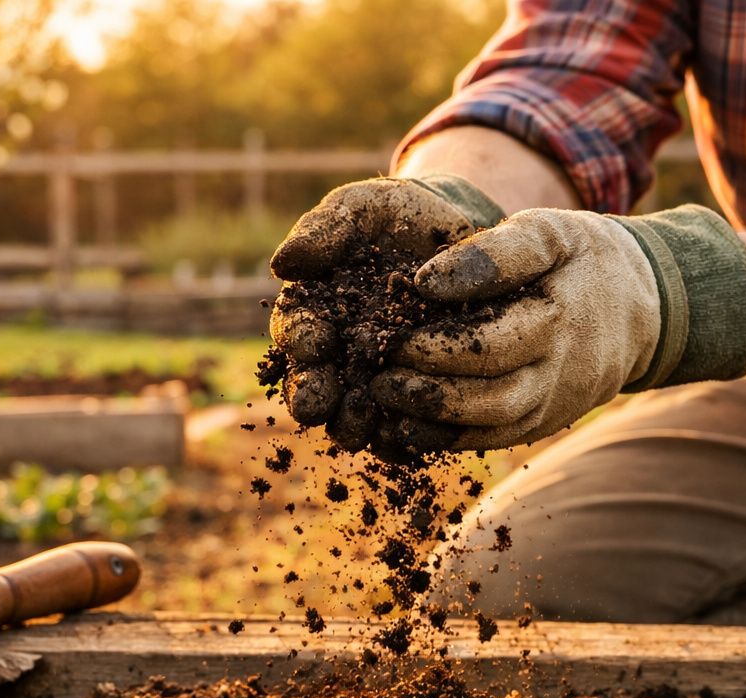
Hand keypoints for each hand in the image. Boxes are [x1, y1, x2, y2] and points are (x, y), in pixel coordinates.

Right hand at [268, 175, 502, 443]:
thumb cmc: (402, 217)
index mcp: (314, 312)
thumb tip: (281, 263)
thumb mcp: (362, 208)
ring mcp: (377, 381)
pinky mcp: (417, 398)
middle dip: (312, 394)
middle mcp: (338, 355)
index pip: (295, 331)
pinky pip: (405, 428)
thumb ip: (323, 229)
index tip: (309, 341)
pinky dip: (403, 438)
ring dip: (351, 423)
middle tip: (315, 404)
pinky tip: (407, 441)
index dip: (298, 339)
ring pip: (354, 413)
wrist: (464, 237)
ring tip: (357, 429)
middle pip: (316, 383)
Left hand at [373, 205, 745, 450]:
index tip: (390, 331)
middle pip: (486, 397)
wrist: (645, 306)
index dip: (435, 345)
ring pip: (488, 427)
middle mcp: (559, 373)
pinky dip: (446, 438)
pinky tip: (404, 423)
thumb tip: (425, 283)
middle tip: (376, 373)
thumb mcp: (550, 231)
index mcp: (558, 320)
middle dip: (425, 390)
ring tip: (382, 397)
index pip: (489, 345)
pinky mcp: (542, 422)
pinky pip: (492, 439)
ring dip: (430, 419)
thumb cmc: (585, 258)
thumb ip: (494, 253)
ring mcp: (553, 405)